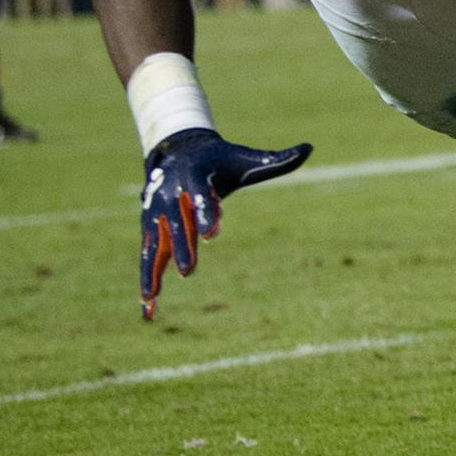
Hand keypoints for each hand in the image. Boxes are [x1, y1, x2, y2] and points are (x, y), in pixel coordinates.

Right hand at [139, 127, 310, 319]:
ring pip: (155, 244)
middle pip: (176, 224)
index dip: (206, 213)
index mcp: (196, 176)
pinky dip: (146, 278)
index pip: (201, 196)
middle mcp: (171, 195)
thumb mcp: (246, 158)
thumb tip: (309, 148)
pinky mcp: (150, 227)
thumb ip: (276, 159)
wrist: (178, 151)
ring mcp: (156, 213)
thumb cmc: (220, 161)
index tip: (211, 233)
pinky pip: (147, 255)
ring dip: (152, 271)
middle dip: (182, 247)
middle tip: (188, 271)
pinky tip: (147, 307)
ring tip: (150, 298)